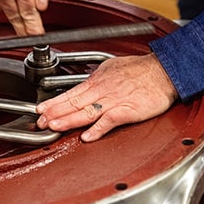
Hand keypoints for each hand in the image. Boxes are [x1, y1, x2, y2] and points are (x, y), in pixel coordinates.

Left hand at [36, 53, 177, 141]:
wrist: (164, 71)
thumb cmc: (140, 69)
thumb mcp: (112, 67)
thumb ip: (97, 78)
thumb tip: (84, 85)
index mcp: (98, 81)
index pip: (71, 93)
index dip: (54, 103)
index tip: (40, 110)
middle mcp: (103, 90)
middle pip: (75, 103)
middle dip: (55, 112)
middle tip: (39, 121)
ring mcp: (115, 101)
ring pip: (88, 111)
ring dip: (69, 120)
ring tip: (54, 126)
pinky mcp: (129, 110)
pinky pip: (111, 120)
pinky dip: (98, 128)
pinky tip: (87, 136)